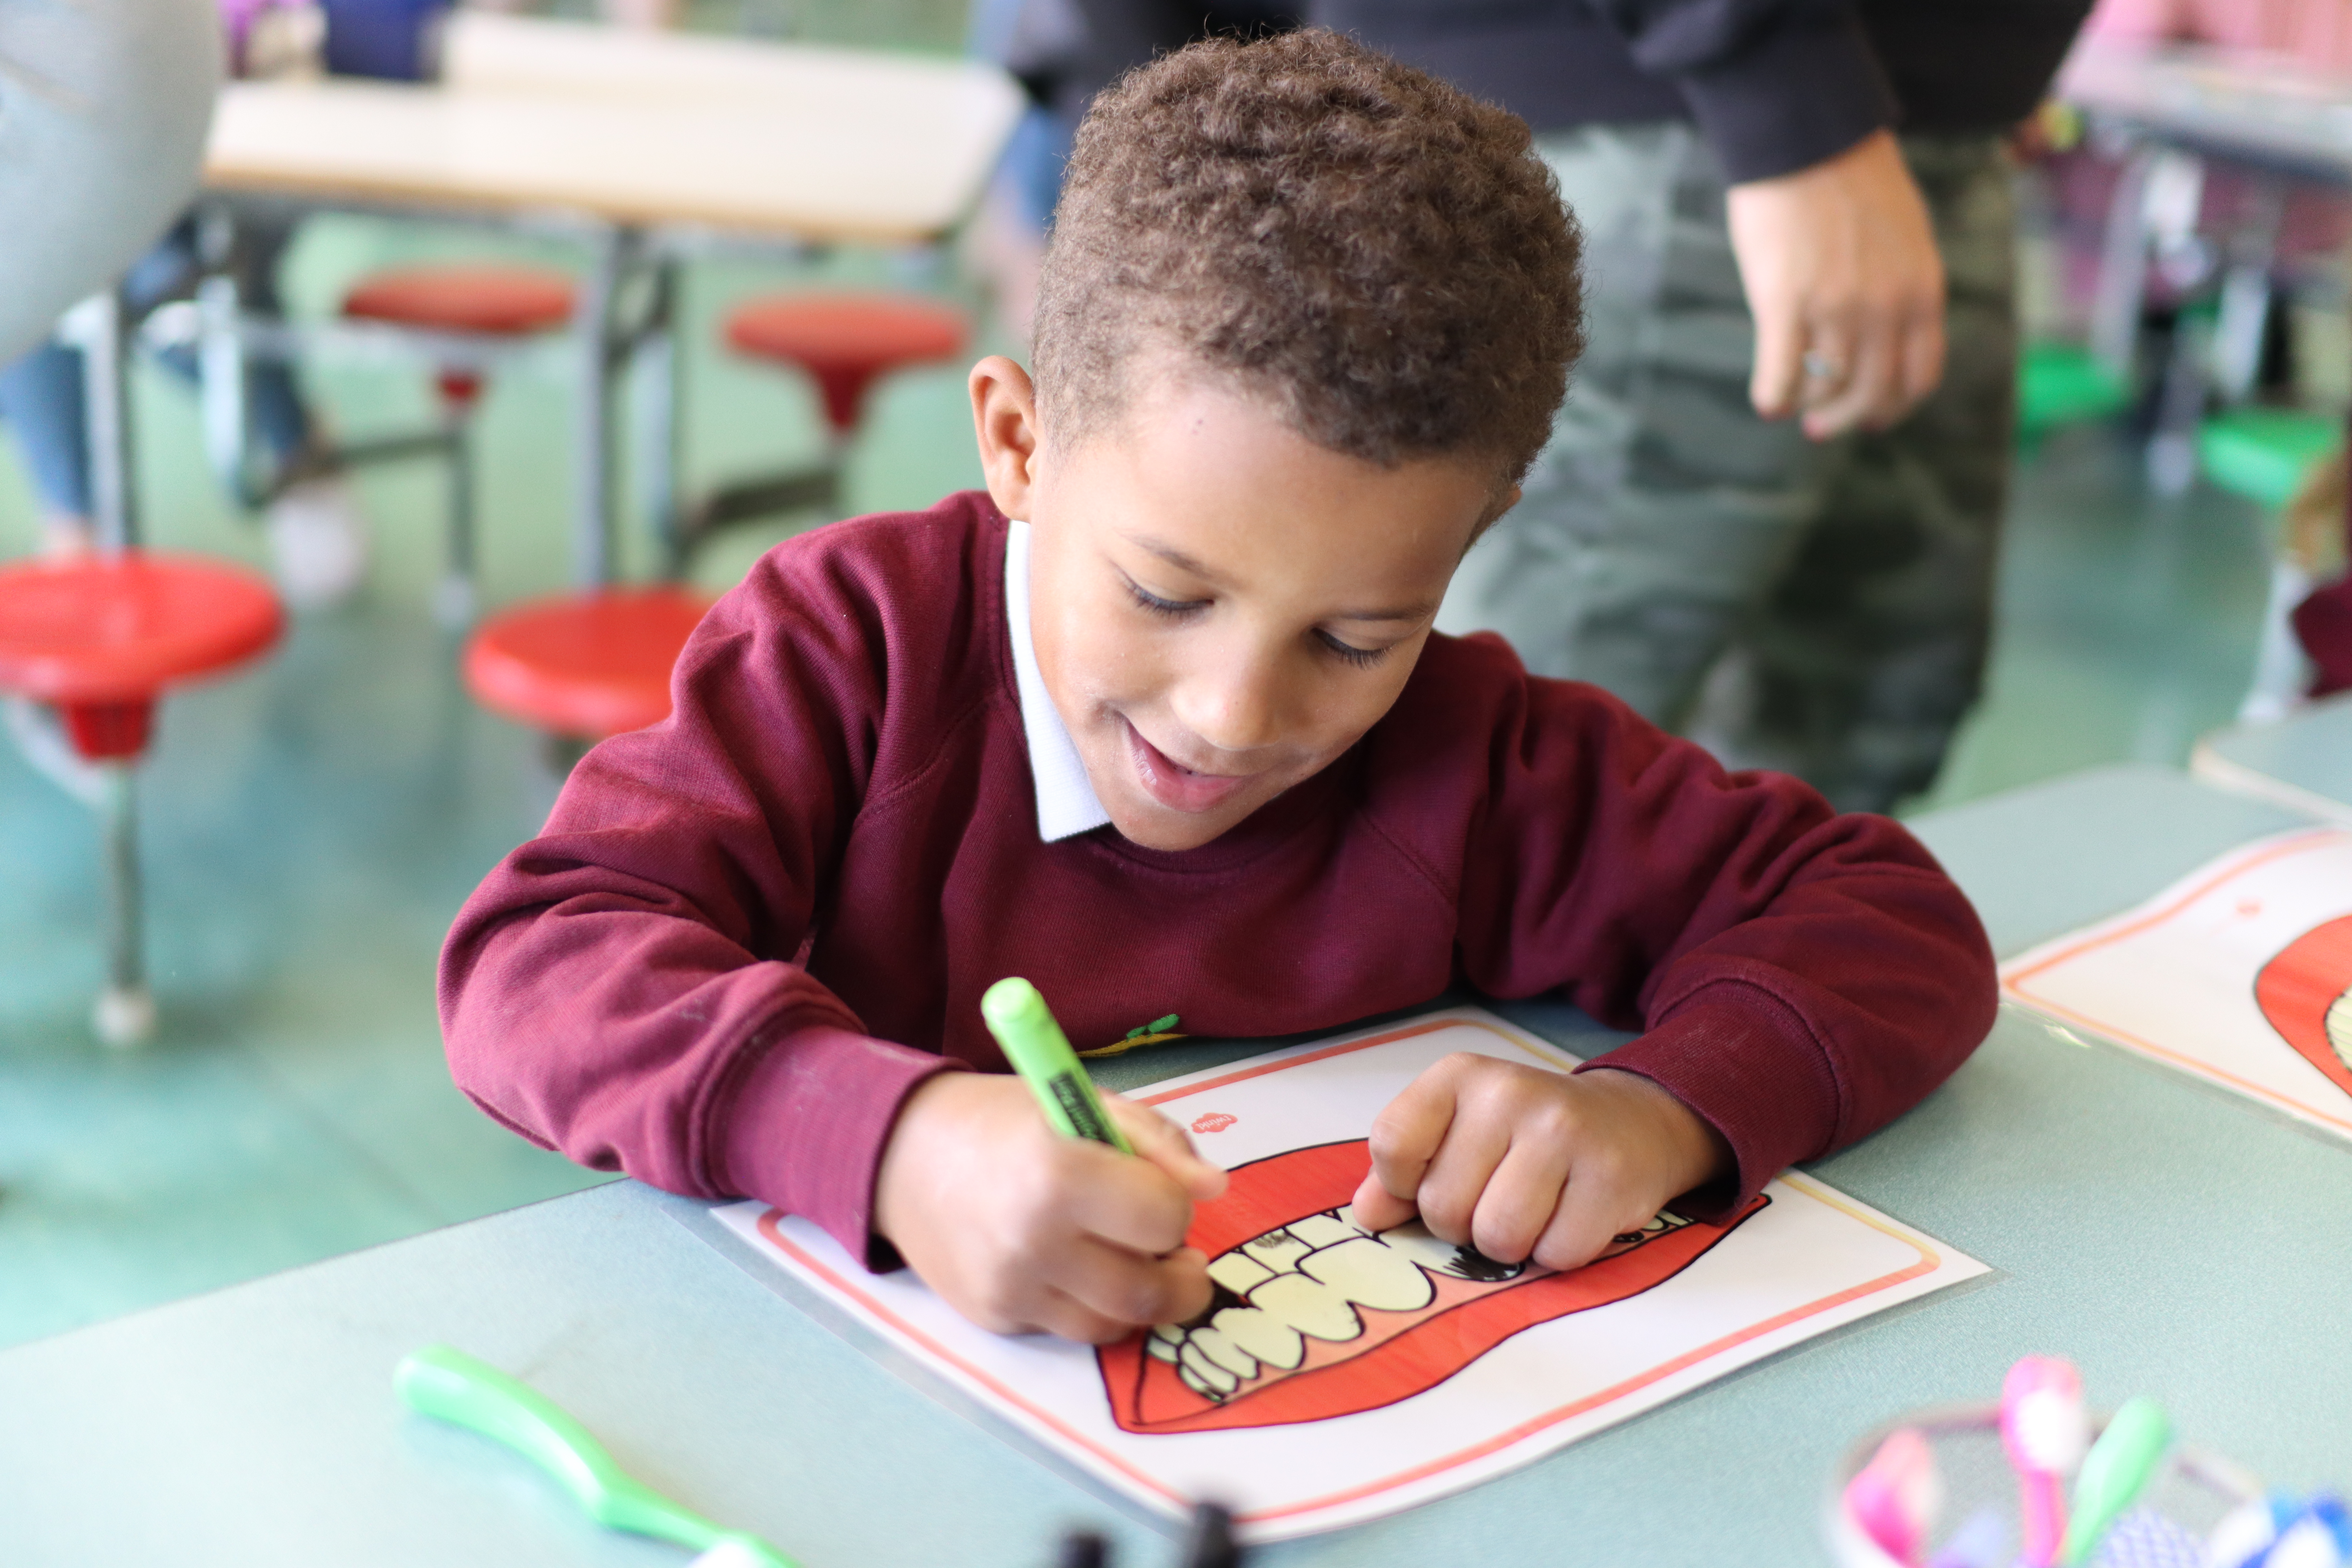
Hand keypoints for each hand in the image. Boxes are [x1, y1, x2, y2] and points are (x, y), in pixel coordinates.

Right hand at [874, 1072, 1228, 1341]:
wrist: (902, 1155)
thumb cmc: (1005, 1123)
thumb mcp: (1085, 1104)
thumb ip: (1158, 1144)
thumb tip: (1214, 1189)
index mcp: (1058, 1172)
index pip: (1163, 1218)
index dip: (1176, 1205)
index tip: (1162, 1191)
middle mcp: (1032, 1240)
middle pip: (1149, 1291)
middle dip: (1182, 1276)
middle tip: (1181, 1254)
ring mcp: (1011, 1287)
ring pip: (1114, 1323)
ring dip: (1139, 1297)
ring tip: (1131, 1259)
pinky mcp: (995, 1317)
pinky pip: (1069, 1329)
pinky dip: (1089, 1306)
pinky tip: (1076, 1268)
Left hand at [1348, 1055, 1731, 1272]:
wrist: (1629, 1123)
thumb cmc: (1525, 1136)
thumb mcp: (1458, 1131)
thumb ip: (1404, 1169)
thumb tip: (1367, 1214)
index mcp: (1460, 1076)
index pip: (1393, 1145)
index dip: (1404, 1185)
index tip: (1437, 1178)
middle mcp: (1509, 1092)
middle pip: (1443, 1206)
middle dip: (1463, 1223)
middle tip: (1499, 1197)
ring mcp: (1563, 1132)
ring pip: (1497, 1236)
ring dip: (1510, 1245)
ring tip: (1533, 1211)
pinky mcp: (1610, 1177)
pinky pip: (1556, 1255)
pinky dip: (1559, 1253)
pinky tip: (1571, 1217)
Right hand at [1726, 129, 1945, 440]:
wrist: (1807, 136)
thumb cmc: (1850, 178)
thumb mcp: (1905, 235)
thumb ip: (1902, 286)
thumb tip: (1881, 333)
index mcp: (1921, 290)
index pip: (1919, 376)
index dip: (1894, 407)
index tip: (1873, 417)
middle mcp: (1886, 307)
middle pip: (1871, 393)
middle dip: (1846, 418)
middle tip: (1821, 427)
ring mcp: (1836, 308)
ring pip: (1826, 389)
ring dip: (1808, 408)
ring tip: (1792, 406)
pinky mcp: (1786, 303)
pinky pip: (1782, 376)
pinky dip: (1774, 398)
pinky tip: (1767, 401)